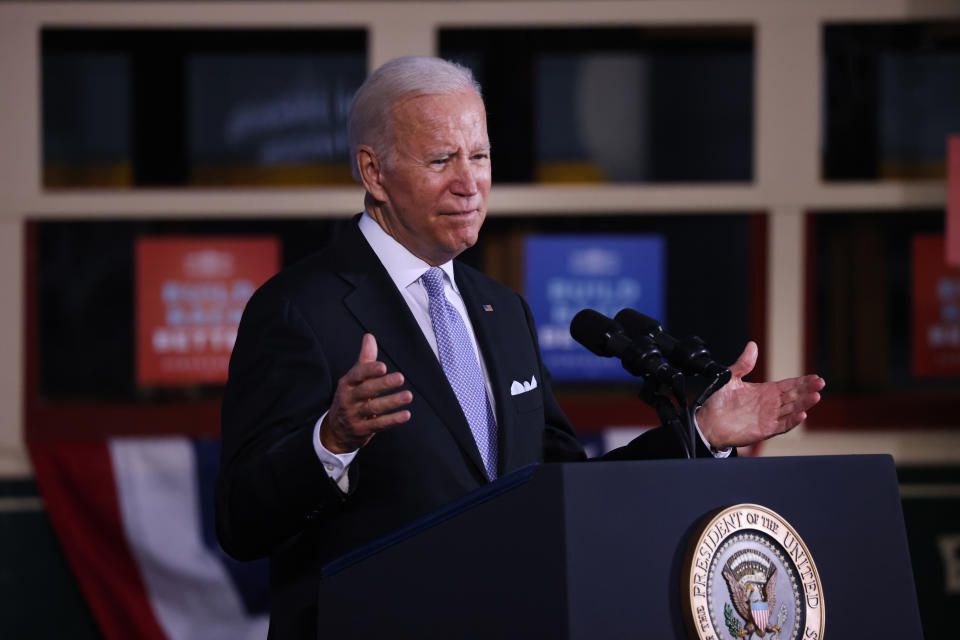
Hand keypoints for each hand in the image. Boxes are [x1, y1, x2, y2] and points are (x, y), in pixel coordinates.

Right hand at [319, 333, 412, 453]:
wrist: (335, 430)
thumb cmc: (350, 398)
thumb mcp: (354, 379)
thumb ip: (365, 359)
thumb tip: (369, 336)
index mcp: (347, 384)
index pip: (357, 375)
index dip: (369, 370)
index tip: (383, 366)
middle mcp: (349, 399)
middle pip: (366, 390)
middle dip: (383, 384)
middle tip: (401, 377)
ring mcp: (354, 415)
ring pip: (373, 408)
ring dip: (392, 402)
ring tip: (408, 396)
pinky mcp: (362, 430)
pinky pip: (378, 425)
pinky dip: (392, 420)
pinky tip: (406, 415)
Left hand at [696, 341, 824, 449]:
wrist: (706, 421)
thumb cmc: (718, 402)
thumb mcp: (731, 377)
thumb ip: (744, 363)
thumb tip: (752, 345)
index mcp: (765, 391)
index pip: (789, 385)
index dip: (802, 381)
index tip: (815, 377)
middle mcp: (770, 404)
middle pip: (794, 396)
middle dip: (808, 390)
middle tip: (820, 383)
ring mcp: (768, 417)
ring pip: (791, 410)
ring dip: (804, 404)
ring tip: (815, 396)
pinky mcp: (764, 430)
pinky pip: (782, 426)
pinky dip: (792, 421)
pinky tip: (802, 414)